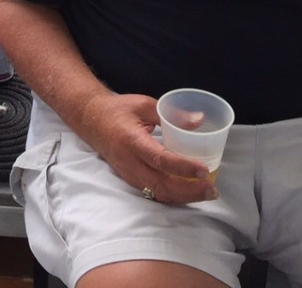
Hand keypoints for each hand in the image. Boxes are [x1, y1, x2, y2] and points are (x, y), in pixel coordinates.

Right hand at [83, 92, 217, 205]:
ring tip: (205, 194)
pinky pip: (153, 192)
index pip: (159, 159)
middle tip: (212, 189)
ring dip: (183, 197)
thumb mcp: (144, 105)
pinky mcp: (130, 179)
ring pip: (158, 193)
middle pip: (161, 184)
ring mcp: (128, 173)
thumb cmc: (118, 110)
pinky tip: (189, 193)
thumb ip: (172, 113)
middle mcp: (129, 161)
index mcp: (132, 140)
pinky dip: (173, 196)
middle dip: (189, 190)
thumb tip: (199, 120)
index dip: (183, 167)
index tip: (204, 170)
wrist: (90, 120)